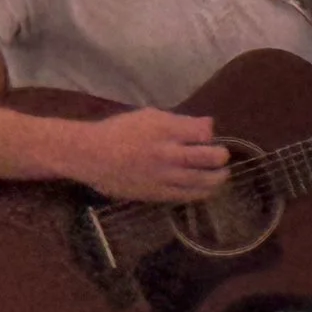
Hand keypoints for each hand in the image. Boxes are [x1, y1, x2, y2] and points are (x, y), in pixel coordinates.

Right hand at [77, 109, 230, 201]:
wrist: (90, 156)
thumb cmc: (120, 131)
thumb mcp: (150, 116)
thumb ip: (180, 122)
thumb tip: (209, 127)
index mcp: (166, 130)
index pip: (204, 132)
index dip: (210, 134)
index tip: (207, 137)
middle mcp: (168, 154)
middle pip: (210, 157)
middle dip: (221, 156)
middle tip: (221, 156)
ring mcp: (163, 176)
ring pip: (204, 180)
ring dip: (218, 177)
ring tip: (221, 175)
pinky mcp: (157, 194)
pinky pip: (187, 196)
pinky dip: (201, 192)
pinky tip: (206, 189)